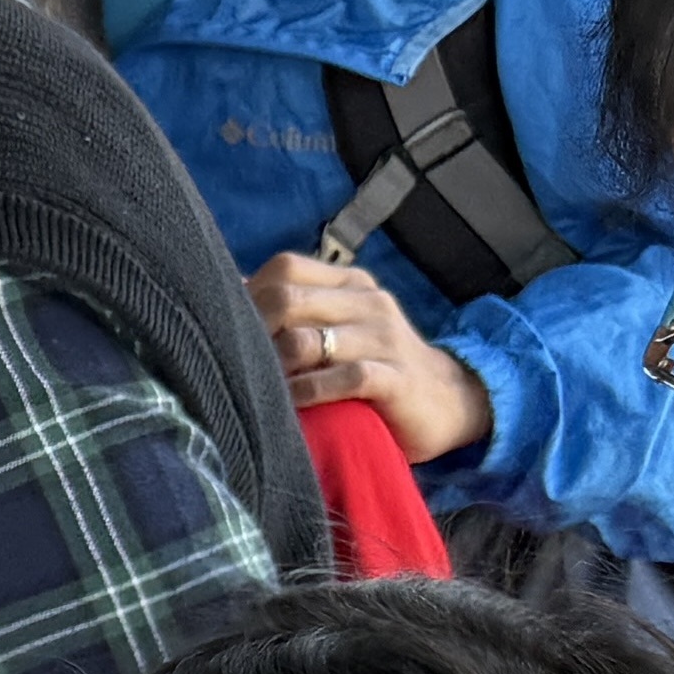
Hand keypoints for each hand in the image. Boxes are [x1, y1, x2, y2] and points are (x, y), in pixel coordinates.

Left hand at [253, 253, 492, 460]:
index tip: (225, 330)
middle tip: (232, 364)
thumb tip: (232, 297)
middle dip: (252, 333)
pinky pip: (343, 378)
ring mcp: (384, 338)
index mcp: (350, 284)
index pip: (285, 268)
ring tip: (256, 388)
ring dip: (272, 368)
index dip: (248, 297)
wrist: (448, 401)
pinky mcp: (395, 378)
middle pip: (288, 300)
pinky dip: (307, 392)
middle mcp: (368, 302)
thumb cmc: (375, 368)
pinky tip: (290, 405)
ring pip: (307, 340)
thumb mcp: (339, 331)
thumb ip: (298, 314)